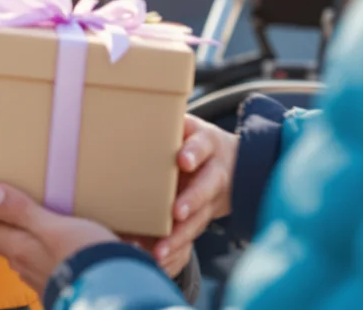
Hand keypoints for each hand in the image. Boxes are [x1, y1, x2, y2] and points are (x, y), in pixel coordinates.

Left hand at [0, 185, 118, 292]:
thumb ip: (23, 211)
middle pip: (0, 242)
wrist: (114, 294)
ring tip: (19, 223)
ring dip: (16, 238)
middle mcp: (25, 265)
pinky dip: (39, 249)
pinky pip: (40, 262)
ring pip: (20, 253)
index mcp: (20, 248)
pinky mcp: (59, 282)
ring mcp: (41, 276)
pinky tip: (51, 245)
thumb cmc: (85, 260)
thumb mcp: (54, 227)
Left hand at [148, 115, 236, 272]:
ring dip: (181, 235)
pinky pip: (193, 234)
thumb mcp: (186, 124)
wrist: (234, 162)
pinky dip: (176, 246)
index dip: (193, 152)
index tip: (183, 160)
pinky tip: (158, 256)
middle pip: (206, 186)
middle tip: (177, 212)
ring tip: (161, 250)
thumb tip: (128, 106)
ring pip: (200, 217)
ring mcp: (212, 197)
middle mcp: (213, 170)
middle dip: (192, 200)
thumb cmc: (194, 139)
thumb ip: (165, 119)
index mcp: (205, 142)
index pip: (201, 145)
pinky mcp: (205, 216)